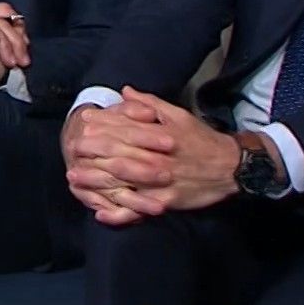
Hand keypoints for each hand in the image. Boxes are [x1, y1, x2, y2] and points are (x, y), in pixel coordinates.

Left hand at [73, 88, 243, 215]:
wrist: (231, 167)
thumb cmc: (202, 139)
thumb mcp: (178, 116)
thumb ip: (149, 105)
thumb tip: (125, 91)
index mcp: (161, 136)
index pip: (126, 129)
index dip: (103, 126)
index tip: (83, 123)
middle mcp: (158, 159)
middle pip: (120, 154)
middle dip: (93, 152)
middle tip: (72, 150)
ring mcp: (162, 182)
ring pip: (125, 181)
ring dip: (97, 181)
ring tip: (74, 178)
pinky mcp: (167, 202)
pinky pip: (139, 209)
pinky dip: (120, 213)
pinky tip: (100, 213)